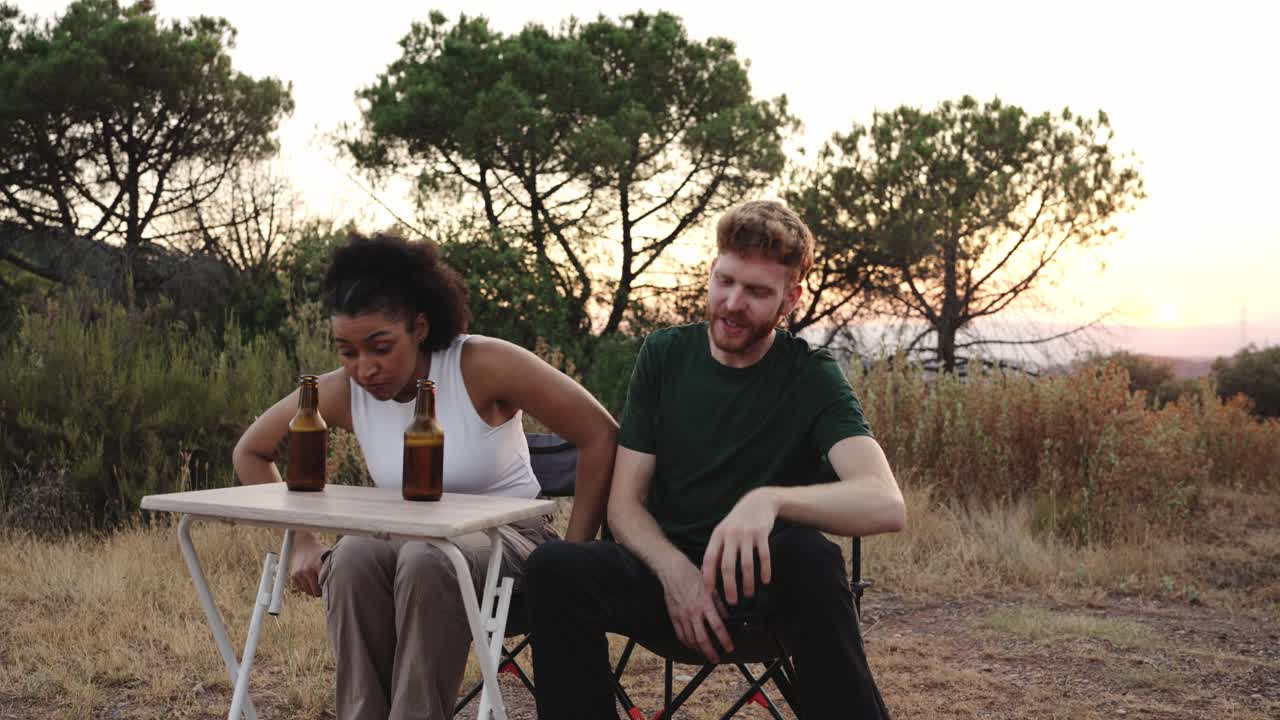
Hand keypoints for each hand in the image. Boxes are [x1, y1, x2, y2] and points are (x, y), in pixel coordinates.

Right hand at [289, 535, 327, 596]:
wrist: (304, 545)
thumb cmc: (320, 553)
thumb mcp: (328, 557)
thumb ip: (332, 568)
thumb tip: (341, 582)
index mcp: (317, 565)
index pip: (324, 585)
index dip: (328, 589)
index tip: (331, 588)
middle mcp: (306, 570)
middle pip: (315, 591)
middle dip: (320, 592)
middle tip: (324, 589)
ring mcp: (299, 573)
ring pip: (307, 591)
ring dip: (313, 590)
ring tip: (317, 584)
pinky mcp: (293, 575)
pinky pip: (301, 589)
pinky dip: (305, 587)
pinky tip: (310, 581)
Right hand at [657, 555, 734, 661]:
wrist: (673, 571)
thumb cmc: (692, 576)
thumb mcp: (711, 588)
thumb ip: (719, 604)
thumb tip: (726, 617)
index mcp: (705, 604)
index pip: (718, 627)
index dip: (725, 640)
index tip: (729, 647)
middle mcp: (693, 612)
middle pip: (703, 639)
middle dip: (711, 652)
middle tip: (716, 659)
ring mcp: (682, 616)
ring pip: (690, 640)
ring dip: (699, 650)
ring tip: (705, 653)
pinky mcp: (674, 617)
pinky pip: (680, 635)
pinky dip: (687, 643)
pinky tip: (691, 645)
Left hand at [701, 487, 778, 606]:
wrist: (758, 501)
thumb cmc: (738, 521)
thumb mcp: (723, 531)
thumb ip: (716, 550)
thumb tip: (706, 574)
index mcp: (718, 535)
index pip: (709, 559)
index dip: (708, 576)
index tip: (710, 592)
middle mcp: (731, 535)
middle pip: (728, 566)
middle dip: (729, 586)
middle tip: (732, 601)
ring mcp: (747, 534)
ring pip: (747, 564)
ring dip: (748, 582)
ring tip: (749, 593)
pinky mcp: (762, 535)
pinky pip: (764, 557)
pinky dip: (765, 571)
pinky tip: (765, 581)